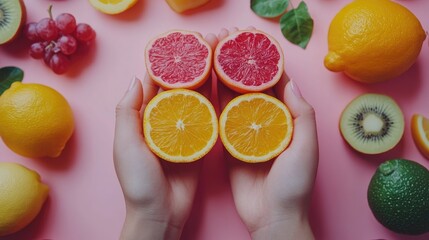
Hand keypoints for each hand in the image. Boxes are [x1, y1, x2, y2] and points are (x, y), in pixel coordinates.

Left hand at [113, 31, 217, 239]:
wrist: (162, 213)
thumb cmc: (138, 182)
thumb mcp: (125, 145)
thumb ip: (128, 111)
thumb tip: (137, 77)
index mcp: (142, 119)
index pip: (153, 84)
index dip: (164, 64)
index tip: (179, 46)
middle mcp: (162, 121)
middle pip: (177, 88)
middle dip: (190, 67)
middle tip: (208, 46)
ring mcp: (182, 131)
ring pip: (194, 99)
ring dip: (205, 79)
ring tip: (219, 58)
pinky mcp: (200, 142)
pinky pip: (208, 118)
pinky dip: (214, 102)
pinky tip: (225, 86)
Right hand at [216, 27, 317, 239]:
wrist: (272, 218)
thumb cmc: (294, 186)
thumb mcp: (306, 148)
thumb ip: (301, 115)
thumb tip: (290, 82)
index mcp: (287, 121)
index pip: (277, 86)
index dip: (266, 65)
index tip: (254, 45)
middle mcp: (266, 124)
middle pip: (253, 88)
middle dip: (242, 66)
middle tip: (228, 45)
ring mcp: (246, 134)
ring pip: (235, 101)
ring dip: (226, 79)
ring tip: (215, 57)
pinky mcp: (228, 146)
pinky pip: (220, 121)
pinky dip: (214, 104)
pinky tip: (206, 86)